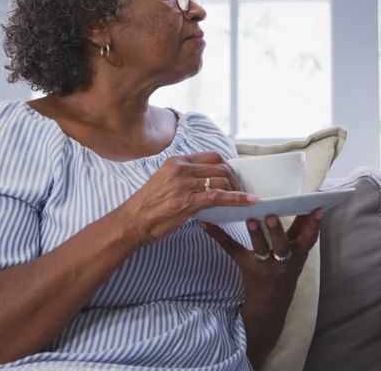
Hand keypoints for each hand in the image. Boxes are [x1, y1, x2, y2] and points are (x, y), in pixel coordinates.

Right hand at [113, 152, 257, 246]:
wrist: (131, 223)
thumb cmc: (147, 206)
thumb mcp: (164, 181)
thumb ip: (184, 177)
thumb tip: (207, 181)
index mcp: (176, 162)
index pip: (211, 156)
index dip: (227, 166)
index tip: (233, 176)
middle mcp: (181, 169)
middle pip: (220, 167)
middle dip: (235, 178)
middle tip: (240, 190)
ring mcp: (184, 185)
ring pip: (222, 181)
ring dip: (237, 190)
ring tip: (243, 199)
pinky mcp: (188, 202)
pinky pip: (219, 196)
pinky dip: (238, 198)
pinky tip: (249, 201)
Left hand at [199, 210, 322, 303]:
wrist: (269, 308)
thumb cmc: (284, 277)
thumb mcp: (297, 259)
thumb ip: (300, 237)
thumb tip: (308, 210)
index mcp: (298, 257)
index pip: (308, 240)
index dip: (313, 225)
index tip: (317, 210)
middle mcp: (283, 263)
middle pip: (282, 246)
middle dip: (278, 231)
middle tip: (271, 216)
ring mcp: (265, 267)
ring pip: (260, 249)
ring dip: (255, 233)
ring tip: (250, 220)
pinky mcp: (248, 268)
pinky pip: (233, 250)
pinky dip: (219, 236)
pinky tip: (207, 225)